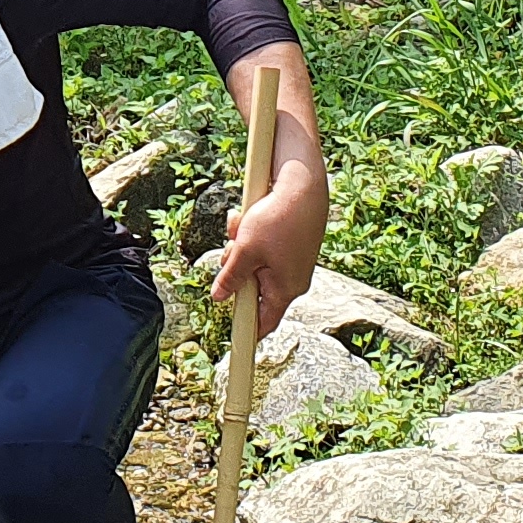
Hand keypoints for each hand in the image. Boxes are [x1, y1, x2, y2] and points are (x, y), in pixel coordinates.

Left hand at [205, 179, 323, 334]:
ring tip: (244, 223)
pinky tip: (250, 216)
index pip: (265, 323)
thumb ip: (231, 276)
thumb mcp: (246, 250)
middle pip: (252, 287)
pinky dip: (251, 233)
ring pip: (253, 263)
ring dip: (241, 245)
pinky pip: (261, 247)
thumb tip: (219, 297)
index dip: (247, 330)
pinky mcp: (288, 244)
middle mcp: (292, 279)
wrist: (303, 182)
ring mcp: (291, 261)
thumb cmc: (279, 217)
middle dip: (236, 267)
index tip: (233, 340)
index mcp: (286, 288)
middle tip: (233, 249)